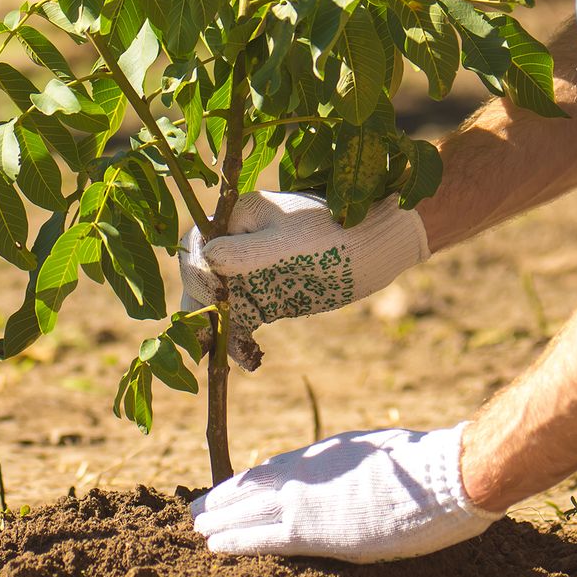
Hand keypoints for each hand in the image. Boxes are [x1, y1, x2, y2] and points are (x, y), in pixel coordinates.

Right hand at [178, 191, 428, 368]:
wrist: (379, 246)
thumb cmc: (337, 234)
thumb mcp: (290, 243)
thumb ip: (246, 252)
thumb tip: (206, 259)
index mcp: (239, 217)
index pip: (198, 244)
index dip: (197, 272)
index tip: (217, 297)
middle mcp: (239, 243)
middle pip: (201, 278)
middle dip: (199, 310)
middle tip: (208, 342)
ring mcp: (252, 271)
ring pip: (217, 305)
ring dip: (217, 332)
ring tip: (229, 358)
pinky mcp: (267, 295)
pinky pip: (240, 320)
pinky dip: (239, 341)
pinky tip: (252, 360)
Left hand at [191, 423, 499, 561]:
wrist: (438, 479)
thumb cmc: (422, 466)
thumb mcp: (378, 453)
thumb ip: (353, 464)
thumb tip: (350, 472)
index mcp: (324, 456)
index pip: (275, 469)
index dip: (250, 482)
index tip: (234, 488)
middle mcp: (308, 474)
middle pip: (253, 487)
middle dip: (224, 499)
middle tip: (197, 509)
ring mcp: (307, 501)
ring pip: (248, 509)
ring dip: (220, 518)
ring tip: (197, 525)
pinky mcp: (311, 530)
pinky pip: (261, 536)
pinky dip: (235, 539)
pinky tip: (215, 544)